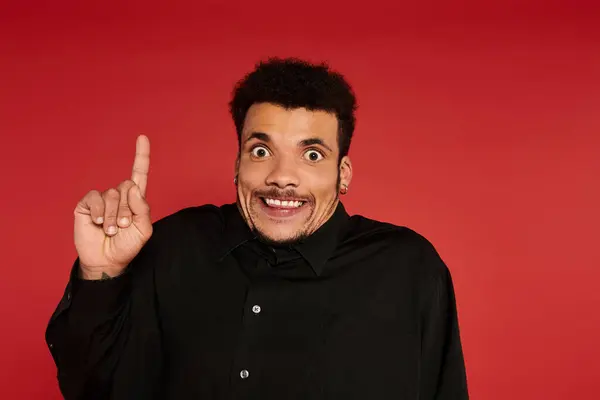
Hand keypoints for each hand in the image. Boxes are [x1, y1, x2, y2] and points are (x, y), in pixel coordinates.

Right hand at [73, 135, 152, 278]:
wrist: (107, 260)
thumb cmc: (127, 246)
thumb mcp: (143, 230)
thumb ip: (143, 209)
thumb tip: (132, 186)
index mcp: (135, 200)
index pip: (139, 174)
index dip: (141, 156)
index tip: (142, 137)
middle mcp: (119, 196)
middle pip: (126, 187)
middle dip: (127, 209)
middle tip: (122, 227)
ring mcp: (102, 200)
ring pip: (112, 194)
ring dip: (113, 215)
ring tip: (110, 230)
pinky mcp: (87, 205)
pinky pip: (95, 197)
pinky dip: (99, 210)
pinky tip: (98, 222)